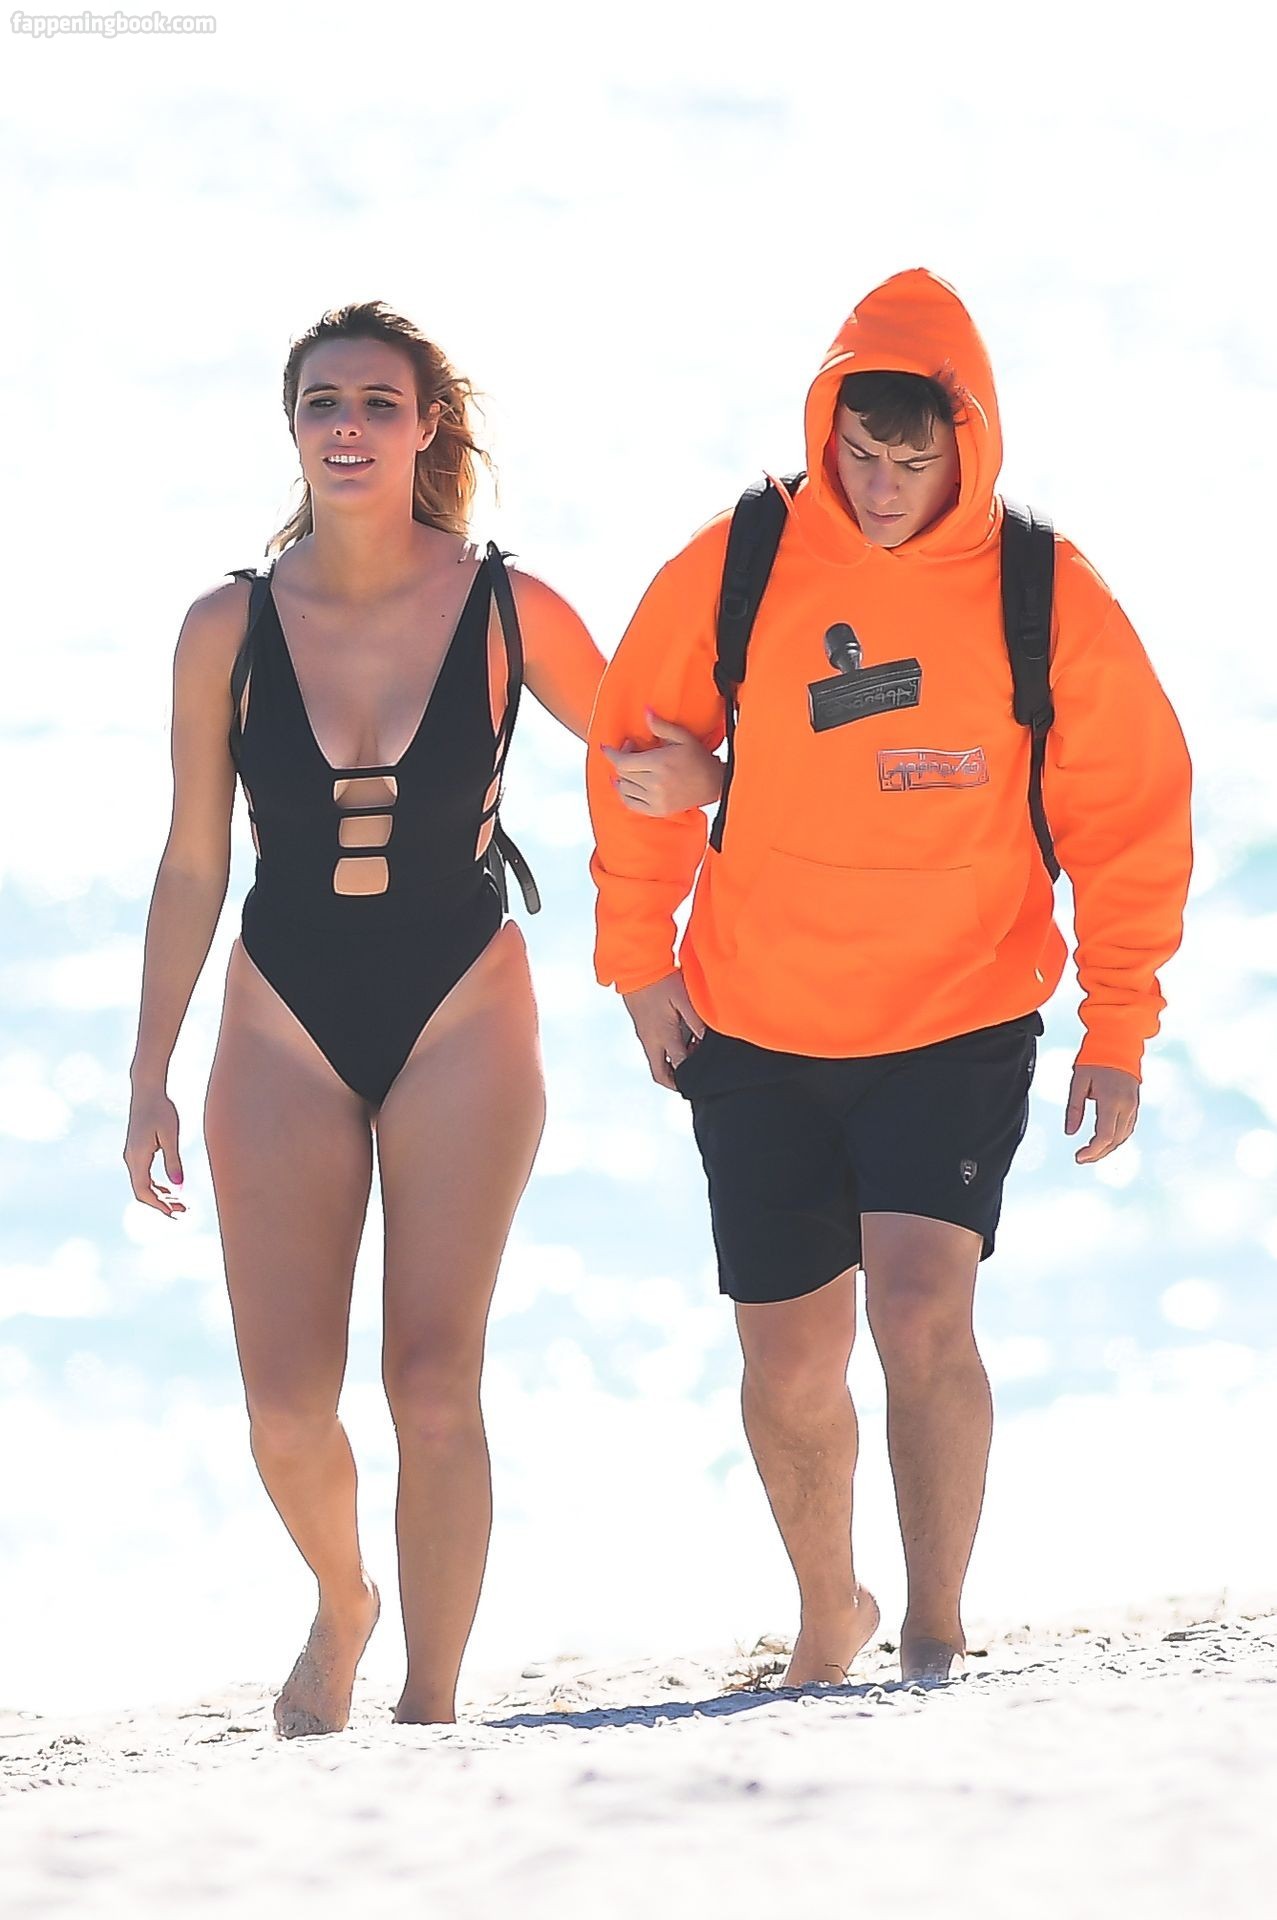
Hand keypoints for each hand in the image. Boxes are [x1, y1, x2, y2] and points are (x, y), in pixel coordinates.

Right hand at [123, 1087, 186, 1216]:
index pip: (143, 1191)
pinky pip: (144, 1175)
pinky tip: (172, 1188)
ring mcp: (132, 1155)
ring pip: (143, 1184)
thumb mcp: (171, 1136)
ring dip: (161, 1195)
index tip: (175, 1214)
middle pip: (142, 1191)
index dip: (158, 1205)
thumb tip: (179, 1187)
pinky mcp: (137, 1150)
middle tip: (184, 1211)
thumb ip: (174, 1161)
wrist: (147, 1090)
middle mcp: (131, 1159)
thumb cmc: (161, 1110)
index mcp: (138, 1157)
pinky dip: (157, 1185)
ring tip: (182, 1203)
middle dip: (162, 1204)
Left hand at [601, 711, 723, 816]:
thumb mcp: (682, 737)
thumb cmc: (698, 758)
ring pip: (625, 789)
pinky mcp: (658, 810)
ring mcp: (656, 799)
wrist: (714, 784)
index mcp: (660, 764)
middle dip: (621, 760)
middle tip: (630, 750)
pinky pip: (631, 804)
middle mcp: (656, 784)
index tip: (606, 747)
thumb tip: (645, 711)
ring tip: (630, 767)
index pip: (624, 762)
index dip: (612, 754)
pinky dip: (624, 794)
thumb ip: (661, 726)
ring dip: (622, 777)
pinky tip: (626, 785)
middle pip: (623, 774)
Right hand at [621, 969, 705, 1089]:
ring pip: (655, 1062)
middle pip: (659, 1074)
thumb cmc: (661, 980)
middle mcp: (650, 1040)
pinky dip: (665, 1053)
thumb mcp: (683, 998)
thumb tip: (705, 1039)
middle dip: (675, 1082)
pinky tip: (680, 1040)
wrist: (636, 967)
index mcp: (663, 1035)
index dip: (690, 1075)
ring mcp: (643, 1035)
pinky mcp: (641, 1028)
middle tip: (691, 1079)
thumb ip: (695, 1020)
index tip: (702, 1076)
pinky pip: (652, 1050)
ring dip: (671, 1066)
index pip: (677, 1067)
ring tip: (691, 1055)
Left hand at [1064, 1066, 1139, 1163]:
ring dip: (1108, 1148)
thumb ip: (1074, 1108)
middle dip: (1098, 1154)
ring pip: (1123, 1137)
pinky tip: (1105, 1141)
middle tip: (1082, 1158)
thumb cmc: (1095, 1059)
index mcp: (1111, 1100)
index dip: (1092, 1151)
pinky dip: (1116, 1138)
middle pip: (1115, 1141)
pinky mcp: (1135, 1103)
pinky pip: (1128, 1128)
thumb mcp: (1078, 1081)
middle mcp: (1126, 1106)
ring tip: (1091, 1153)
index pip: (1104, 1136)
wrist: (1119, 1042)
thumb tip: (1069, 1132)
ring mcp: (1133, 1105)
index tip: (1078, 1157)